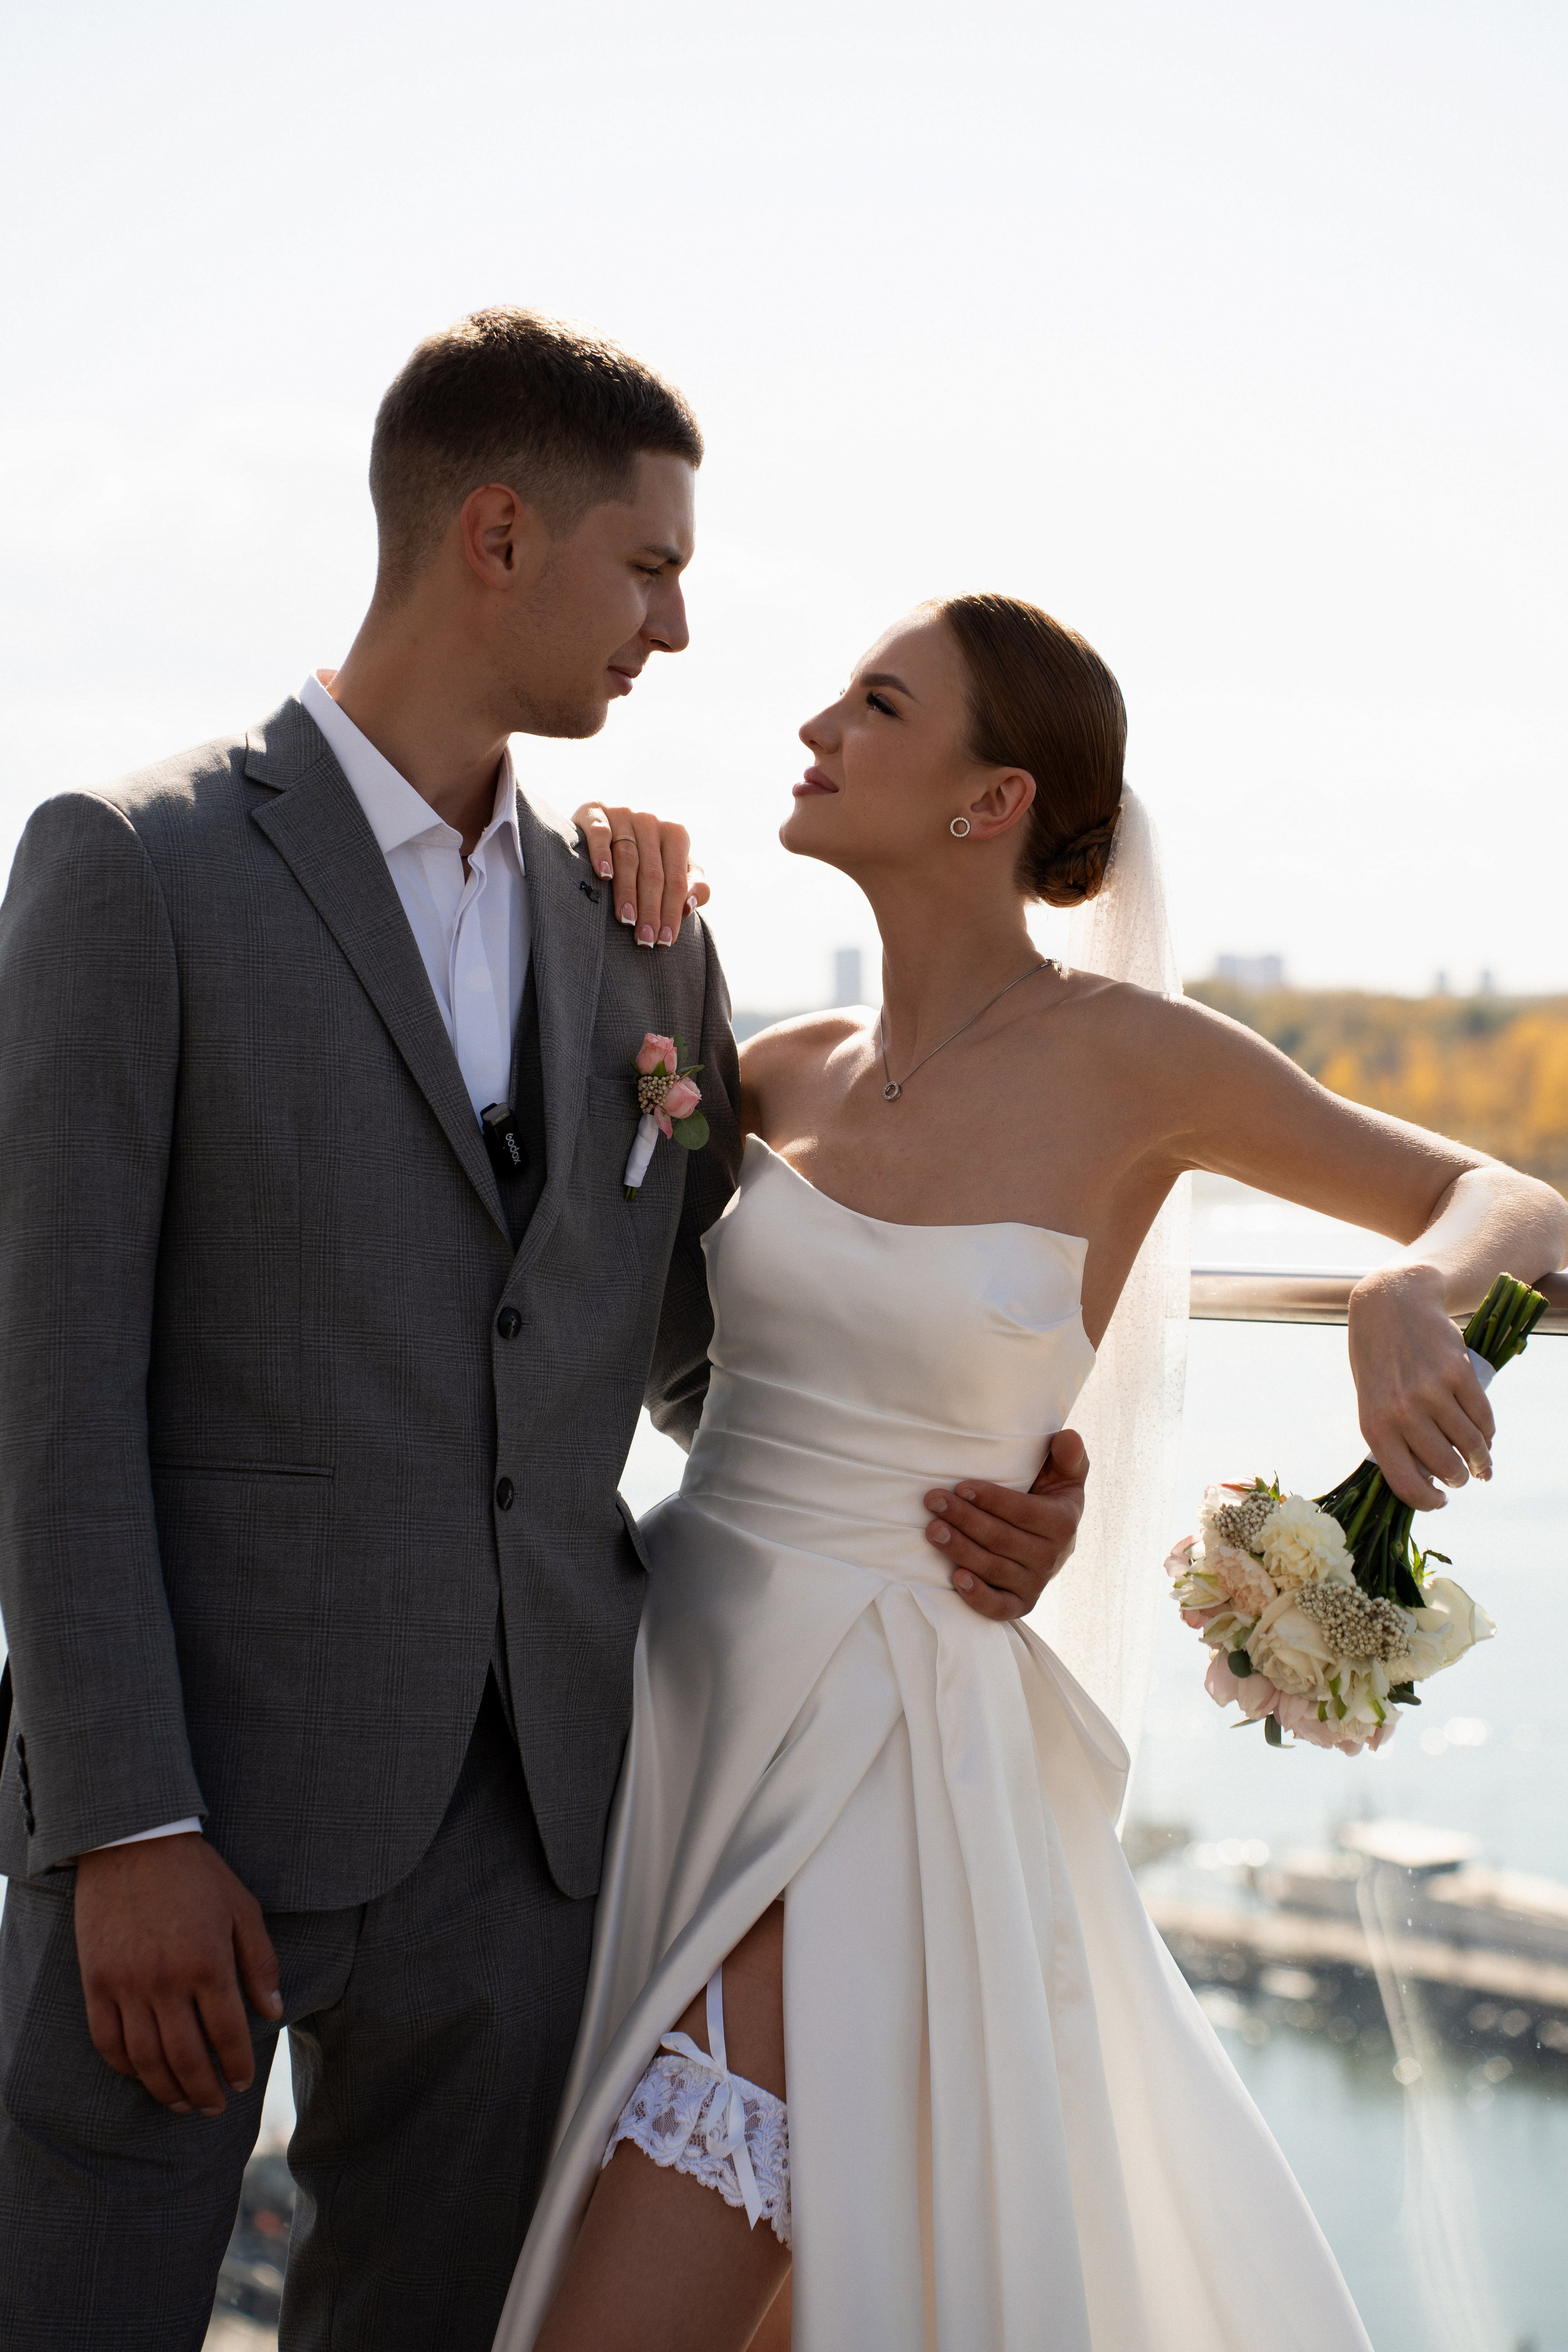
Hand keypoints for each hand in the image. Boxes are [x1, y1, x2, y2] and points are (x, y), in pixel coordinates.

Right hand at [74, 1833, 281, 2115]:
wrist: (135, 1843)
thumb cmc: (197, 1875)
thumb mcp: (242, 1909)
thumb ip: (260, 1963)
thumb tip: (273, 2011)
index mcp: (208, 1964)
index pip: (227, 2035)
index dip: (237, 2066)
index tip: (243, 2082)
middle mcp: (166, 1982)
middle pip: (186, 2058)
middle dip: (204, 2092)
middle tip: (213, 2108)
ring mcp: (127, 1985)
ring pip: (146, 2059)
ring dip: (165, 2090)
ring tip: (181, 2104)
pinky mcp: (96, 1982)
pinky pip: (108, 2041)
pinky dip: (124, 2067)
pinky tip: (141, 2074)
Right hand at [572, 803, 709, 947]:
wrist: (607, 826)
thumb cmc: (647, 857)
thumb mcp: (675, 869)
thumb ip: (692, 886)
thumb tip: (690, 905)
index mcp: (675, 834)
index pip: (676, 880)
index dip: (672, 911)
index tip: (665, 941)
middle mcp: (651, 820)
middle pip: (652, 872)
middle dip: (650, 909)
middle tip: (645, 939)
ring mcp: (622, 814)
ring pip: (627, 857)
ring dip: (627, 891)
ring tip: (626, 920)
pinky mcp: (595, 812)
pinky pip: (600, 834)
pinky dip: (602, 854)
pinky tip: (604, 876)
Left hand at [924, 1429, 1088, 1620]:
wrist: (1052, 1541)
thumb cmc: (1049, 1497)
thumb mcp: (1064, 1475)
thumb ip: (1068, 1455)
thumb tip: (1068, 1437)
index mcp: (1062, 1522)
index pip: (1023, 1512)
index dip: (991, 1500)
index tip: (960, 1487)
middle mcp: (1051, 1557)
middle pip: (1001, 1539)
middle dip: (964, 1519)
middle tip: (933, 1501)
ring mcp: (1035, 1583)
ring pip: (993, 1569)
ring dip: (960, 1550)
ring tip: (932, 1530)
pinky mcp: (1020, 1604)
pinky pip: (999, 1608)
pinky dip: (978, 1597)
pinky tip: (956, 1579)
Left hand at [1348, 1264, 1494, 1509]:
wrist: (1391, 1306)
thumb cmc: (1380, 1362)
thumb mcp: (1373, 1401)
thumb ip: (1394, 1437)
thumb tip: (1425, 1477)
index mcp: (1375, 1425)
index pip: (1406, 1483)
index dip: (1427, 1501)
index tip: (1440, 1501)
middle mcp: (1402, 1413)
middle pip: (1446, 1467)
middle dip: (1459, 1478)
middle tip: (1463, 1477)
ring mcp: (1432, 1393)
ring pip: (1470, 1444)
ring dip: (1481, 1460)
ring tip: (1481, 1462)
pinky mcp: (1458, 1374)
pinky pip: (1483, 1417)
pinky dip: (1488, 1432)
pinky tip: (1485, 1436)